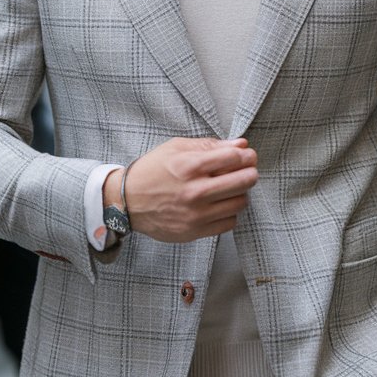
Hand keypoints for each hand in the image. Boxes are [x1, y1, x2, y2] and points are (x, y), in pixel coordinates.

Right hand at [105, 137, 257, 242]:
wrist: (127, 201)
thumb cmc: (152, 171)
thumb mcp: (176, 148)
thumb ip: (210, 145)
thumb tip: (241, 145)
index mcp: (189, 166)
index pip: (234, 158)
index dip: (246, 155)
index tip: (247, 156)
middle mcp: (194, 191)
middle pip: (244, 181)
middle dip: (250, 173)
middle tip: (247, 170)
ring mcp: (196, 214)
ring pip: (240, 203)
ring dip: (240, 193)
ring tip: (229, 188)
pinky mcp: (195, 231)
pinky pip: (229, 223)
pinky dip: (230, 212)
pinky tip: (219, 204)